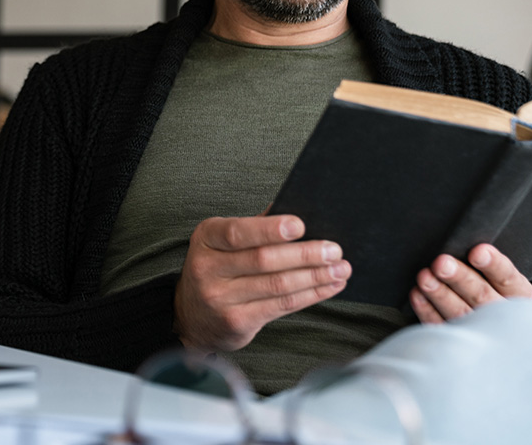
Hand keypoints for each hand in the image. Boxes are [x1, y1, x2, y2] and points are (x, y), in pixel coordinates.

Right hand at [174, 214, 349, 352]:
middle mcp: (207, 268)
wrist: (191, 316)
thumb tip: (294, 208)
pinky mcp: (236, 322)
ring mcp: (220, 298)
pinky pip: (282, 306)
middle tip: (334, 251)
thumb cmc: (217, 270)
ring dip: (315, 277)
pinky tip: (328, 287)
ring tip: (340, 269)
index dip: (270, 229)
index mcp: (206, 238)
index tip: (300, 225)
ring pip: (277, 285)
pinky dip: (310, 295)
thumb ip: (254, 227)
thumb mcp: (222, 243)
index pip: (237, 233)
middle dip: (304, 255)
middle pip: (263, 260)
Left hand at [409, 244, 531, 323]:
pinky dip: (427, 311)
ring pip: (460, 313)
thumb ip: (490, 264)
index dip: (493, 265)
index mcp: (519, 295)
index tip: (477, 252)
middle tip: (441, 263)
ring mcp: (480, 331)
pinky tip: (418, 295)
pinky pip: (442, 326)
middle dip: (460, 278)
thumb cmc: (499, 292)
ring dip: (440, 294)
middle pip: (481, 295)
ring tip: (425, 277)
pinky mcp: (459, 339)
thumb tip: (470, 244)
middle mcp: (502, 315)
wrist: (503, 330)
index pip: (508, 278)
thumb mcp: (506, 280)